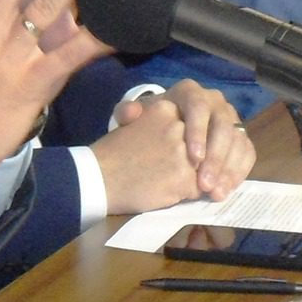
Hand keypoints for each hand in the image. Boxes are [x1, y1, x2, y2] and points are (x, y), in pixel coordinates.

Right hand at [90, 98, 196, 214]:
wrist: (97, 177)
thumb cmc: (112, 153)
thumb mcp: (135, 123)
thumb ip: (162, 123)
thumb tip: (186, 133)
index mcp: (166, 107)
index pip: (192, 125)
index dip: (186, 142)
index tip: (171, 152)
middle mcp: (179, 126)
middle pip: (202, 146)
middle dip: (194, 161)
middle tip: (169, 169)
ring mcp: (184, 153)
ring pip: (204, 168)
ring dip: (193, 178)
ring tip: (168, 182)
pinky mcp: (185, 178)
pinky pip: (199, 189)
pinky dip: (188, 194)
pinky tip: (168, 192)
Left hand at [124, 80, 254, 200]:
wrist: (164, 129)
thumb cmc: (149, 124)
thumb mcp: (134, 117)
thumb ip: (127, 114)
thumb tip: (130, 112)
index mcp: (190, 92)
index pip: (198, 107)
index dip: (198, 132)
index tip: (193, 158)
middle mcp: (215, 101)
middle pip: (223, 126)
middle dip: (216, 157)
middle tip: (204, 184)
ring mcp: (230, 119)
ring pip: (238, 141)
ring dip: (229, 169)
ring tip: (215, 193)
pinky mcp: (240, 137)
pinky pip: (247, 152)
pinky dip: (239, 172)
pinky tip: (226, 190)